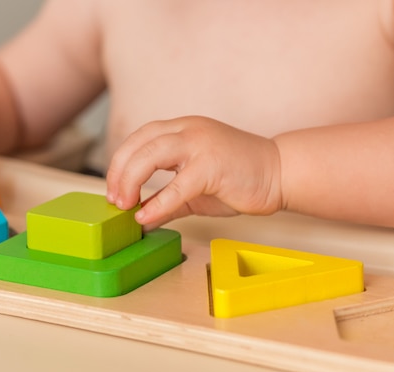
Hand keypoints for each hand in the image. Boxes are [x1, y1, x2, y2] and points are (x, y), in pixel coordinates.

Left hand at [106, 116, 282, 229]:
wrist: (280, 173)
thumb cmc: (238, 178)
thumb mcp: (193, 190)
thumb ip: (166, 201)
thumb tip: (141, 219)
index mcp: (181, 130)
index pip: (138, 139)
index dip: (119, 163)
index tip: (113, 189)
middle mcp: (187, 130)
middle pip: (138, 144)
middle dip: (118, 173)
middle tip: (114, 199)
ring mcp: (200, 144)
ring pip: (150, 155)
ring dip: (130, 181)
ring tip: (124, 205)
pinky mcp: (212, 165)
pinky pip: (176, 186)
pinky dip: (157, 203)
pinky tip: (146, 217)